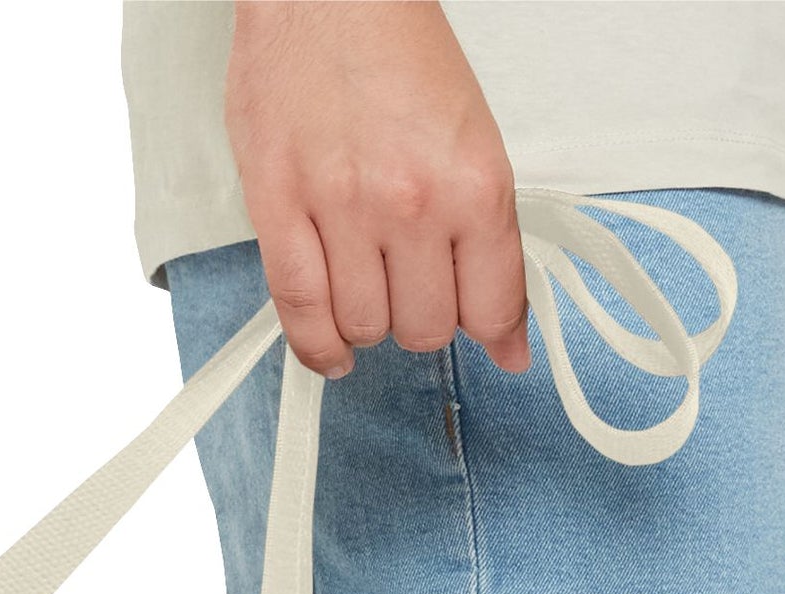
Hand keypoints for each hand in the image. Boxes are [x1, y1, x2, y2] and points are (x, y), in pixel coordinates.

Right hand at [224, 0, 527, 378]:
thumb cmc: (396, 52)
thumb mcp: (472, 140)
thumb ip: (488, 241)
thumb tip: (505, 338)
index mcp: (474, 183)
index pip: (493, 306)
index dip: (492, 333)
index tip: (489, 339)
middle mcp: (412, 204)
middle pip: (426, 328)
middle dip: (422, 319)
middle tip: (412, 287)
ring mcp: (342, 211)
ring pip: (366, 327)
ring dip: (369, 323)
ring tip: (367, 289)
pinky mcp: (279, 210)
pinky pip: (300, 312)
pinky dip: (319, 346)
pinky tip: (333, 349)